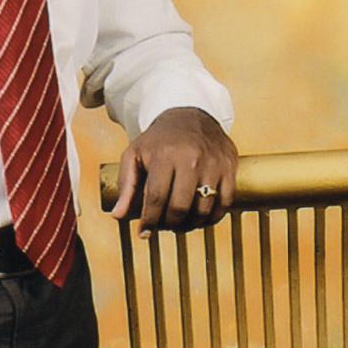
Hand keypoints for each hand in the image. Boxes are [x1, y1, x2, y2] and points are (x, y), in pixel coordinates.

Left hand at [111, 107, 237, 237]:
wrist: (189, 115)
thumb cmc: (159, 140)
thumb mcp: (135, 154)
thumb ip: (126, 185)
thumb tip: (118, 215)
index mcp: (164, 155)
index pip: (156, 197)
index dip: (149, 220)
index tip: (144, 232)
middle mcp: (190, 160)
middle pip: (180, 207)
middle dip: (169, 224)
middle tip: (163, 226)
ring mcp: (212, 164)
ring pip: (203, 209)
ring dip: (190, 225)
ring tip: (180, 223)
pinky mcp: (229, 167)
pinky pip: (224, 203)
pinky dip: (212, 218)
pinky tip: (200, 218)